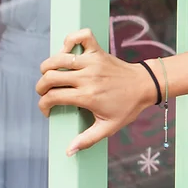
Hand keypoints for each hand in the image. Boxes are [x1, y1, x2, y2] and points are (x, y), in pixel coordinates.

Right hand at [36, 29, 155, 154]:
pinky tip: (68, 52)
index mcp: (87, 96)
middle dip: (41, 87)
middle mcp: (87, 77)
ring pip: (58, 58)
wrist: (146, 85)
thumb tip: (68, 151)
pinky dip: (70, 39)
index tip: (48, 110)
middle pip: (49, 76)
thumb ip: (87, 139)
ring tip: (52, 75)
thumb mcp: (109, 126)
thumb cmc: (127, 106)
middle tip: (47, 93)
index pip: (52, 97)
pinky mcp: (98, 52)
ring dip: (48, 66)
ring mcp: (93, 62)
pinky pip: (81, 36)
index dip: (43, 105)